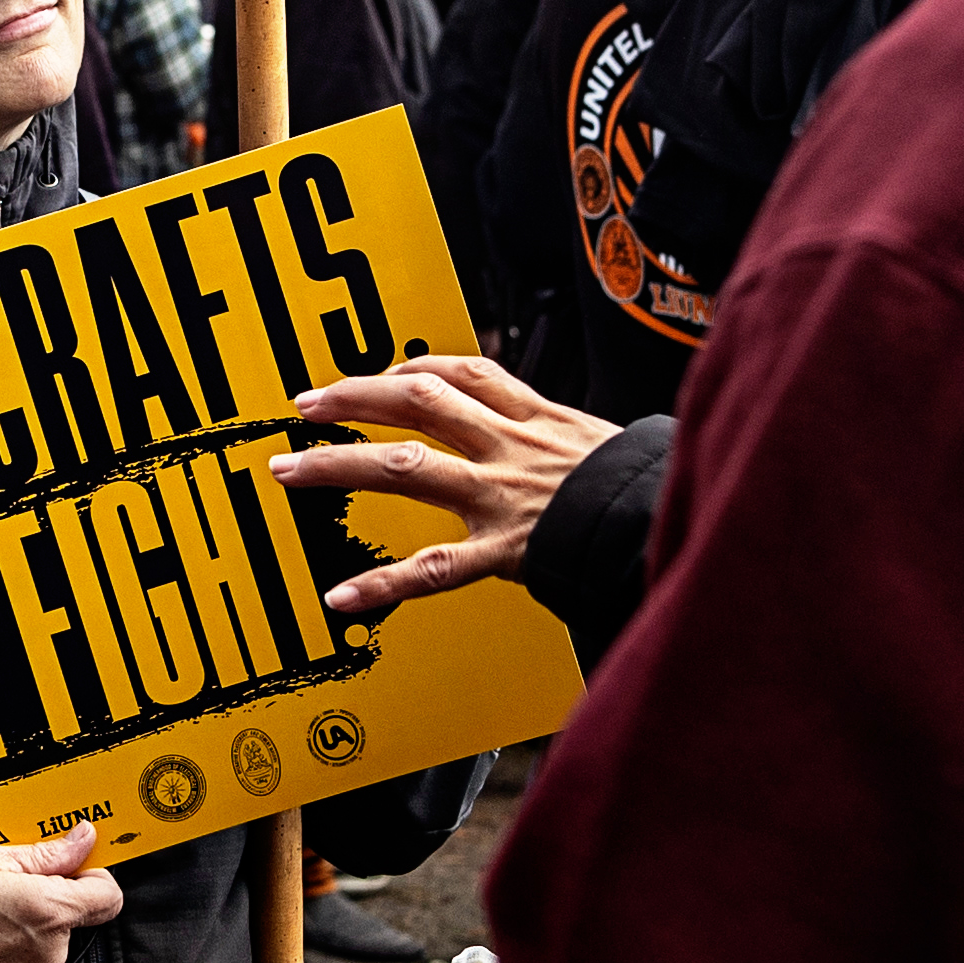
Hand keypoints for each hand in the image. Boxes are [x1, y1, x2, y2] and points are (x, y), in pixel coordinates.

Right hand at [0, 826, 123, 962]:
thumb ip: (48, 853)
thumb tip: (82, 839)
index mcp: (49, 911)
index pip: (109, 896)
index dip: (95, 876)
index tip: (75, 867)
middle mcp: (50, 948)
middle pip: (80, 915)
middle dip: (57, 896)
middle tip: (16, 882)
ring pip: (57, 936)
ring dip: (38, 920)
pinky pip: (37, 956)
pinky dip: (23, 941)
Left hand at [274, 354, 628, 618]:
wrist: (673, 525)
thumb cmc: (642, 491)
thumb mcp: (599, 442)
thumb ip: (553, 431)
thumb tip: (527, 424)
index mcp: (535, 418)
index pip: (462, 371)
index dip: (413, 366)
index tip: (382, 374)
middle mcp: (509, 447)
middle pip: (418, 403)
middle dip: (354, 398)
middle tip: (304, 407)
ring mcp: (501, 497)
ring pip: (406, 469)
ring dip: (340, 466)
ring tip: (290, 470)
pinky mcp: (504, 551)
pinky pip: (432, 569)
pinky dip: (383, 584)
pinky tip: (341, 596)